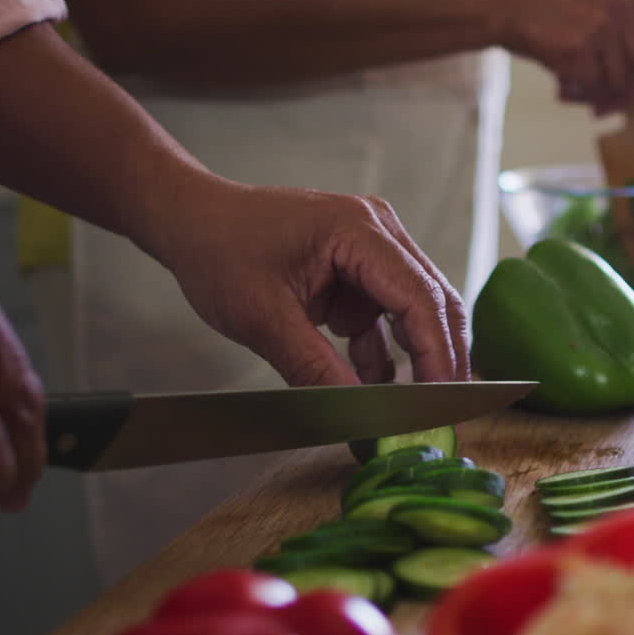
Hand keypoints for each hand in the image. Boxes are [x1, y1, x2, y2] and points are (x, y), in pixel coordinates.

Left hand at [148, 181, 468, 386]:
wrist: (192, 221)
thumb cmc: (219, 252)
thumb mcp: (261, 318)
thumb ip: (313, 367)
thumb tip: (357, 413)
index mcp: (359, 229)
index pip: (419, 296)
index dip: (436, 353)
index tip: (439, 403)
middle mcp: (378, 232)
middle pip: (432, 301)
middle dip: (439, 359)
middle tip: (441, 413)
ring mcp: (372, 249)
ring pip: (416, 311)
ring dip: (413, 359)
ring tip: (408, 409)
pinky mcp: (359, 272)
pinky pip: (386, 317)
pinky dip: (383, 353)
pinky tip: (372, 387)